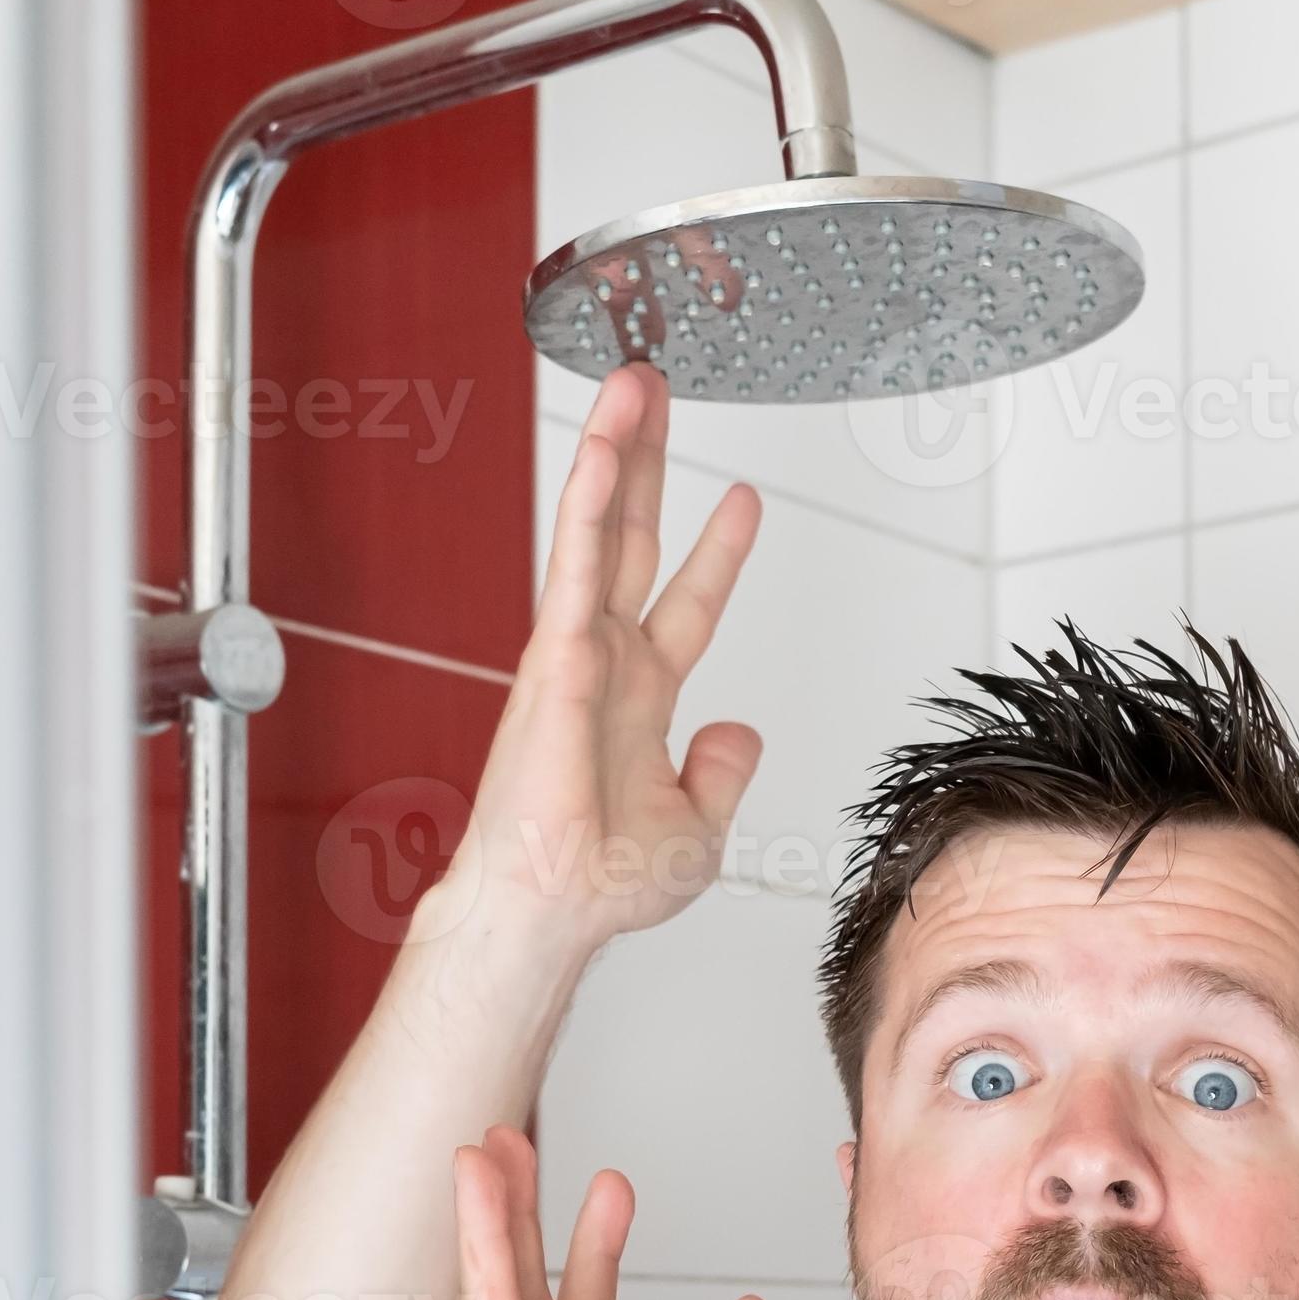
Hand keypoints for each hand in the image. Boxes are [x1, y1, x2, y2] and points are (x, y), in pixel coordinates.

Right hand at [450, 363, 764, 948]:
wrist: (553, 913)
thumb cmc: (601, 884)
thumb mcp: (699, 828)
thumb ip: (722, 772)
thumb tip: (740, 730)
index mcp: (640, 696)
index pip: (687, 603)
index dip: (718, 552)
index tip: (745, 498)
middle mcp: (607, 663)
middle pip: (635, 539)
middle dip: (648, 464)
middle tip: (655, 392)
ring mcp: (578, 653)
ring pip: (599, 532)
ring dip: (616, 455)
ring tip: (632, 386)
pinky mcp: (557, 658)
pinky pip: (577, 567)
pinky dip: (589, 508)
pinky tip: (604, 455)